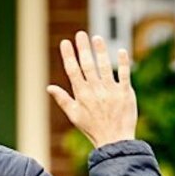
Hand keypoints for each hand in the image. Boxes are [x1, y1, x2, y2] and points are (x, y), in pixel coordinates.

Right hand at [47, 31, 136, 147]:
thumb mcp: (74, 116)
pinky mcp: (125, 93)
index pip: (73, 71)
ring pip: (104, 67)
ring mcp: (111, 91)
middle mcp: (95, 91)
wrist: (115, 141)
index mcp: (82, 95)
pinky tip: (121, 50)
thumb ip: (62, 99)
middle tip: (80, 34)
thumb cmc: (93, 129)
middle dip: (83, 48)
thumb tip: (49, 87)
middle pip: (88, 65)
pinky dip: (123, 63)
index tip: (65, 42)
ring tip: (97, 38)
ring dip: (100, 51)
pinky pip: (124, 75)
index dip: (68, 56)